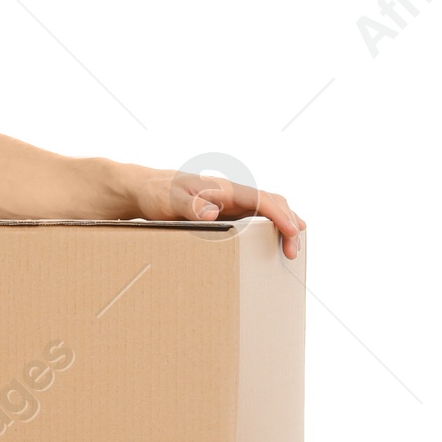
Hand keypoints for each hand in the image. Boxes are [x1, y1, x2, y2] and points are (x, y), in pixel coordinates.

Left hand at [120, 167, 304, 260]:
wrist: (148, 190)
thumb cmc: (159, 193)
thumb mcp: (170, 199)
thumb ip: (191, 205)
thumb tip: (212, 213)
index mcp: (225, 189)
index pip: (261, 199)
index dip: (279, 215)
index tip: (292, 231)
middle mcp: (233, 194)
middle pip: (271, 204)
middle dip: (288, 224)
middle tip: (293, 252)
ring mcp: (232, 204)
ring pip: (267, 212)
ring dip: (283, 227)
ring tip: (292, 249)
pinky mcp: (227, 214)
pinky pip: (255, 220)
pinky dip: (270, 229)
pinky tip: (277, 242)